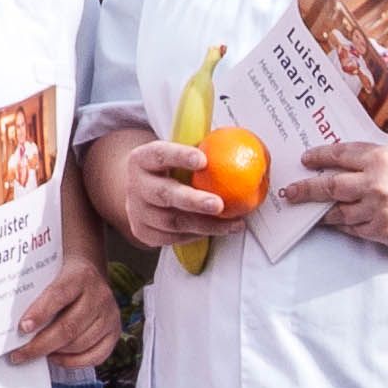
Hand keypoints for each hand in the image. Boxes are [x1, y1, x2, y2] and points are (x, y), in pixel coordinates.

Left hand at [16, 252, 123, 367]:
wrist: (91, 274)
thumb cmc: (65, 278)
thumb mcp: (51, 275)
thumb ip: (36, 293)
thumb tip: (19, 323)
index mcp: (80, 276)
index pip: (58, 295)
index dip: (40, 313)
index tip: (23, 328)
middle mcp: (99, 296)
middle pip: (69, 327)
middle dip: (40, 345)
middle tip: (20, 354)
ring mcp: (109, 315)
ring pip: (80, 344)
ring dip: (55, 353)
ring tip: (36, 353)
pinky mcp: (114, 332)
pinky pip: (95, 356)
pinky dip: (73, 362)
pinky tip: (56, 358)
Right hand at [99, 129, 245, 255]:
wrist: (140, 191)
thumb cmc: (169, 168)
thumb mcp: (177, 153)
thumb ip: (202, 150)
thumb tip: (250, 151)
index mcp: (142, 159)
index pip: (159, 154)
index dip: (180, 156)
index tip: (203, 159)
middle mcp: (136, 185)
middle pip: (164, 195)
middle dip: (193, 201)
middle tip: (218, 204)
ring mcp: (137, 211)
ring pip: (172, 222)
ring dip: (205, 225)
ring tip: (232, 223)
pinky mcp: (143, 232)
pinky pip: (173, 237)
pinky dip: (198, 235)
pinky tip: (218, 230)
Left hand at [301, 139, 387, 251]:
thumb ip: (376, 159)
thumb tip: (345, 164)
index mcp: (381, 159)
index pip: (339, 155)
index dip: (319, 157)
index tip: (306, 159)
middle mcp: (375, 185)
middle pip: (329, 186)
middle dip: (305, 189)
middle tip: (290, 192)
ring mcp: (378, 211)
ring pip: (339, 212)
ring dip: (324, 211)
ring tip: (314, 210)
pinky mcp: (384, 233)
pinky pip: (356, 230)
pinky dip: (347, 225)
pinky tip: (342, 222)